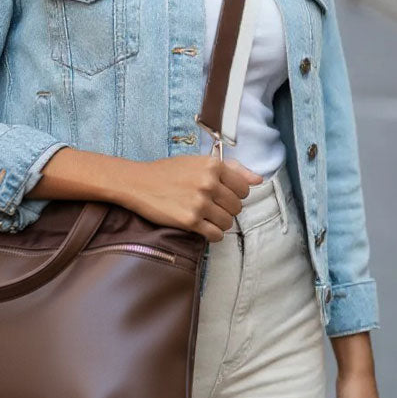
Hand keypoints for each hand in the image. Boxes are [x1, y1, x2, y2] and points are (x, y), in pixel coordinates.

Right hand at [124, 156, 261, 241]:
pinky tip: (202, 227)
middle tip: (211, 206)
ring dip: (219, 222)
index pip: (244, 188)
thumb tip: (258, 179)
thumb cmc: (168, 172)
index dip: (234, 194)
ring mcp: (199, 203)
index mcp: (213, 166)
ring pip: (228, 222)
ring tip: (205, 216)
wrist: (138, 183)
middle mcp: (208, 183)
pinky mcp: (190, 220)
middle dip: (226, 209)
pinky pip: (215, 235)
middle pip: (237, 207)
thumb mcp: (198, 162)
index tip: (222, 195)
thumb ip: (231, 169)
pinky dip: (212, 234)